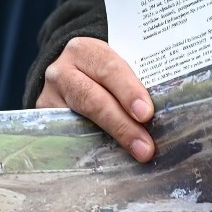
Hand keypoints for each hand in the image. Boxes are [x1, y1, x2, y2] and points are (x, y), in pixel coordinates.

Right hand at [36, 36, 155, 161]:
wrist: (70, 74)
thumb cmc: (102, 72)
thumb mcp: (114, 65)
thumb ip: (133, 81)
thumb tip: (166, 114)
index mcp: (84, 51)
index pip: (108, 68)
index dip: (128, 91)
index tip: (146, 113)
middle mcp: (61, 71)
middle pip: (91, 98)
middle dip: (121, 124)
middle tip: (145, 146)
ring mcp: (49, 97)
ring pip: (78, 121)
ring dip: (109, 139)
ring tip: (134, 154)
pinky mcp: (45, 120)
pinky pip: (68, 137)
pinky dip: (91, 149)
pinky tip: (110, 160)